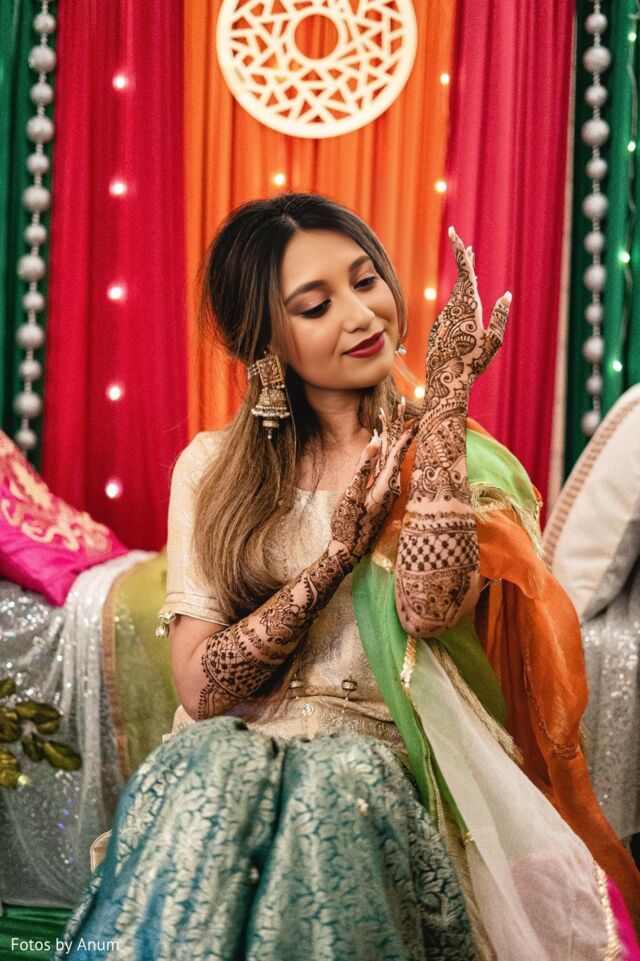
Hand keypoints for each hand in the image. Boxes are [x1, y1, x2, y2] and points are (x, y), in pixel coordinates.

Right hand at [330, 399, 417, 562]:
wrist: (348, 550)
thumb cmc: (347, 523)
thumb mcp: (351, 494)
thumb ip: (364, 467)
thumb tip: (376, 443)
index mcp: (385, 484)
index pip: (396, 451)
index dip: (403, 430)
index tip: (410, 412)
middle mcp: (391, 486)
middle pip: (396, 451)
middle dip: (397, 426)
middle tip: (401, 403)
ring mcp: (388, 492)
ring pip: (391, 458)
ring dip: (389, 437)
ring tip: (388, 418)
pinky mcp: (382, 496)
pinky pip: (386, 468)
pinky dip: (384, 452)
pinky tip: (381, 445)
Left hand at [425, 227, 510, 412]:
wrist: (446, 380)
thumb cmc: (473, 361)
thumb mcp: (494, 340)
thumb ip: (501, 316)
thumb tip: (507, 296)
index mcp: (469, 306)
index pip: (465, 272)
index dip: (460, 251)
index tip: (454, 233)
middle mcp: (454, 308)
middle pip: (461, 281)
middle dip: (465, 262)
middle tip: (467, 246)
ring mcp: (445, 318)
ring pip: (457, 298)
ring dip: (465, 287)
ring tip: (471, 272)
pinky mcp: (439, 328)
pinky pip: (452, 313)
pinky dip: (460, 306)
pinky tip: (465, 308)